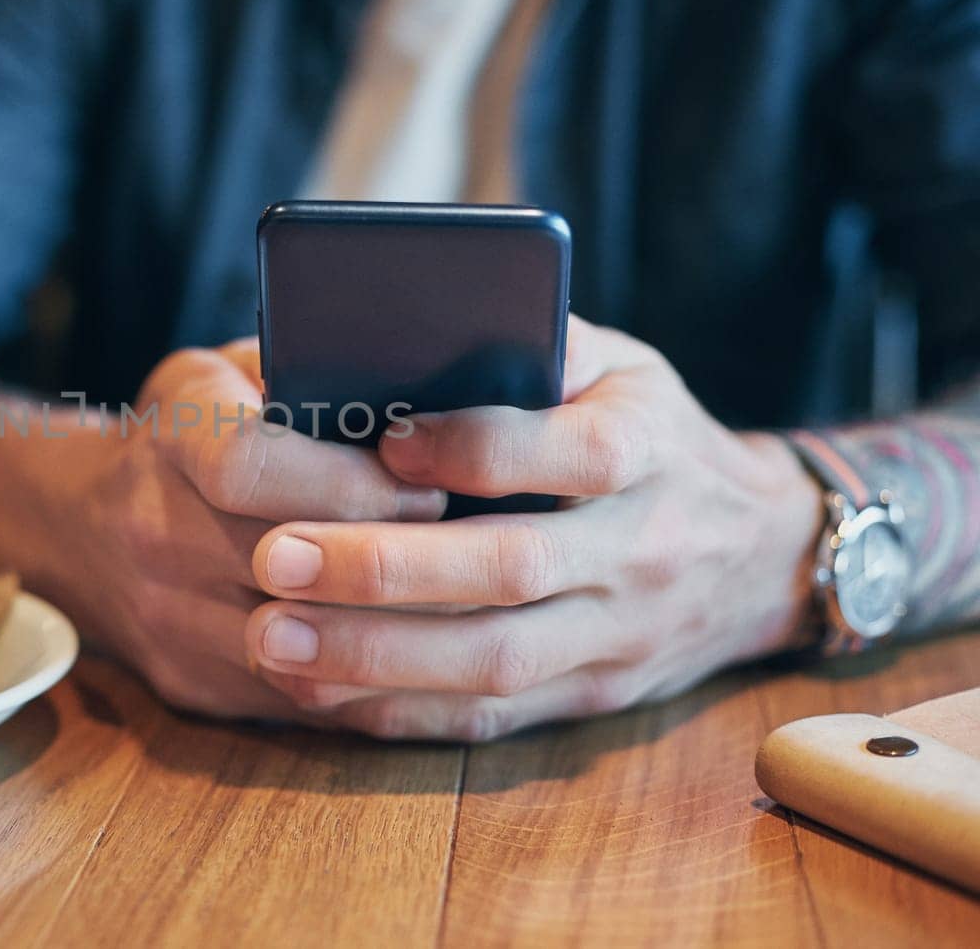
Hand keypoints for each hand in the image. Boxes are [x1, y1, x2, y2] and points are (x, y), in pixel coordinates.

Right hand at [44, 341, 446, 718]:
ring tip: (471, 616)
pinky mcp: (191, 687)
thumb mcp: (220, 373)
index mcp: (169, 441)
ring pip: (304, 653)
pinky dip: (373, 688)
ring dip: (398, 641)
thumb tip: (421, 387)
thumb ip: (299, 374)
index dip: (350, 485)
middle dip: (398, 569)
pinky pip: (301, 704)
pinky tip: (433, 665)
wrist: (75, 528)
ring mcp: (167, 622)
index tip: (427, 489)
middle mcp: (154, 534)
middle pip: (289, 569)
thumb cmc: (183, 435)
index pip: (251, 470)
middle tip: (476, 557)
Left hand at [242, 317, 821, 739]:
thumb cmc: (655, 436)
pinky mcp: (593, 693)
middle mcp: (642, 548)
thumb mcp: (623, 367)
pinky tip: (319, 691)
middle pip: (513, 567)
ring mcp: (620, 634)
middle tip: (275, 556)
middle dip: (387, 569)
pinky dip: (401, 709)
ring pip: (494, 658)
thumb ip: (538, 342)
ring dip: (375, 654)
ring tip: (271, 637)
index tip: (385, 438)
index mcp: (651, 448)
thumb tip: (416, 319)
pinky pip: (491, 716)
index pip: (577, 453)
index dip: (477, 447)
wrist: (764, 555)